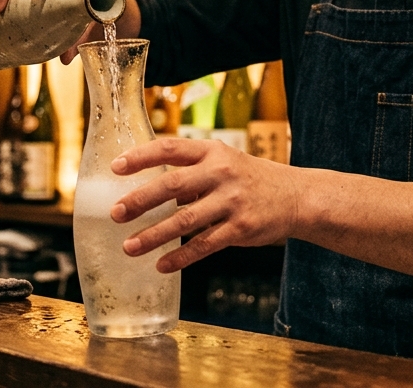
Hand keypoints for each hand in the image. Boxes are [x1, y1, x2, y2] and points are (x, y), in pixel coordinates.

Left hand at [110, 138, 302, 272]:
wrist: (296, 196)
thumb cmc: (249, 179)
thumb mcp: (224, 161)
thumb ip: (190, 170)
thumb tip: (146, 186)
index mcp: (212, 152)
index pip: (170, 148)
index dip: (140, 156)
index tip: (115, 167)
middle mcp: (221, 173)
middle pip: (172, 185)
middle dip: (140, 200)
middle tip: (115, 213)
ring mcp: (232, 202)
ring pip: (184, 220)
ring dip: (153, 235)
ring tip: (129, 246)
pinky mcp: (241, 229)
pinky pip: (204, 245)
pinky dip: (180, 258)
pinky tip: (161, 265)